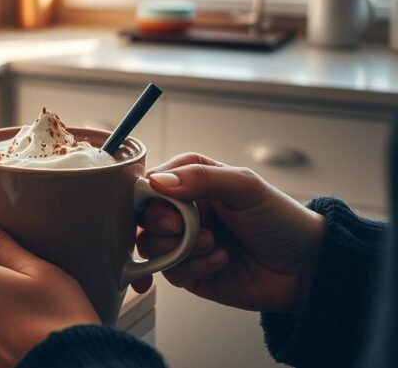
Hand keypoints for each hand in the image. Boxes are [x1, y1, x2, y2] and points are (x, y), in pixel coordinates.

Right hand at [132, 153, 325, 312]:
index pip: (151, 182)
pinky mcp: (190, 272)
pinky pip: (170, 272)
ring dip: (180, 248)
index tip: (168, 206)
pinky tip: (222, 259)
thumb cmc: (282, 221)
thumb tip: (159, 181)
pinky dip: (194, 267)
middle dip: (162, 224)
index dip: (151, 196)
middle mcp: (184, 211)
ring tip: (212, 244)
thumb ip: (202, 177)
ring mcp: (184, 242)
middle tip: (183, 228)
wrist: (306, 268)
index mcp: (193, 181)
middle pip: (143, 216)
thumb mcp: (246, 187)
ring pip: (150, 245)